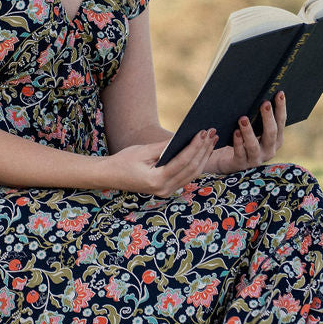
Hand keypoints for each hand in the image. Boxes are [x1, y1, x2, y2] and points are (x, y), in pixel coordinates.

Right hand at [102, 129, 217, 195]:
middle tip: (212, 133)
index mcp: (156, 180)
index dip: (195, 146)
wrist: (110, 176)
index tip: (203, 132)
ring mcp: (167, 192)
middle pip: (191, 169)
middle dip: (203, 150)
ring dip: (203, 156)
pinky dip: (196, 163)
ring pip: (193, 174)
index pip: (182, 161)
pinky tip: (203, 151)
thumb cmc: (124, 161)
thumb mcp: (143, 150)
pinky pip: (187, 176)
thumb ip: (164, 147)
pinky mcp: (168, 189)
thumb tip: (184, 137)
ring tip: (211, 140)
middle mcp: (164, 189)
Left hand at [209, 91, 285, 173]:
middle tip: (264, 103)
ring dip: (249, 131)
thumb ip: (256, 116)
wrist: (227, 159)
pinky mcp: (241, 164)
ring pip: (253, 145)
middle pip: (271, 133)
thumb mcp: (253, 127)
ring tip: (243, 119)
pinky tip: (235, 132)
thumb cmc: (243, 138)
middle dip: (268, 117)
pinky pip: (240, 153)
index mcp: (276, 139)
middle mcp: (269, 150)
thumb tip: (257, 92)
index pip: (281, 122)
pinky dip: (238, 143)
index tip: (279, 93)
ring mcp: (255, 159)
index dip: (281, 108)